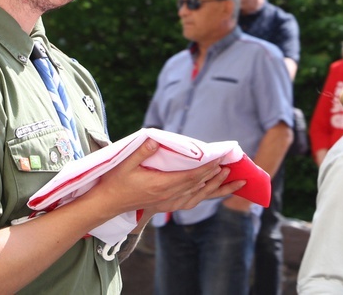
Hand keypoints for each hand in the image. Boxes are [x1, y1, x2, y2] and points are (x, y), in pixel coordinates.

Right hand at [88, 137, 245, 218]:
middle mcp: (168, 196)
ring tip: (234, 178)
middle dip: (217, 173)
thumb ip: (141, 152)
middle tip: (233, 163)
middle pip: (198, 184)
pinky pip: (192, 201)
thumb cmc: (115, 182)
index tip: (220, 158)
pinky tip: (214, 190)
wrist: (108, 204)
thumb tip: (155, 139)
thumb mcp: (124, 164)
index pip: (190, 176)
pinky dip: (206, 195)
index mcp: (160, 185)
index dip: (207, 168)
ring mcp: (168, 202)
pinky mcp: (167, 204)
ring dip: (217, 186)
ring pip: (199, 194)